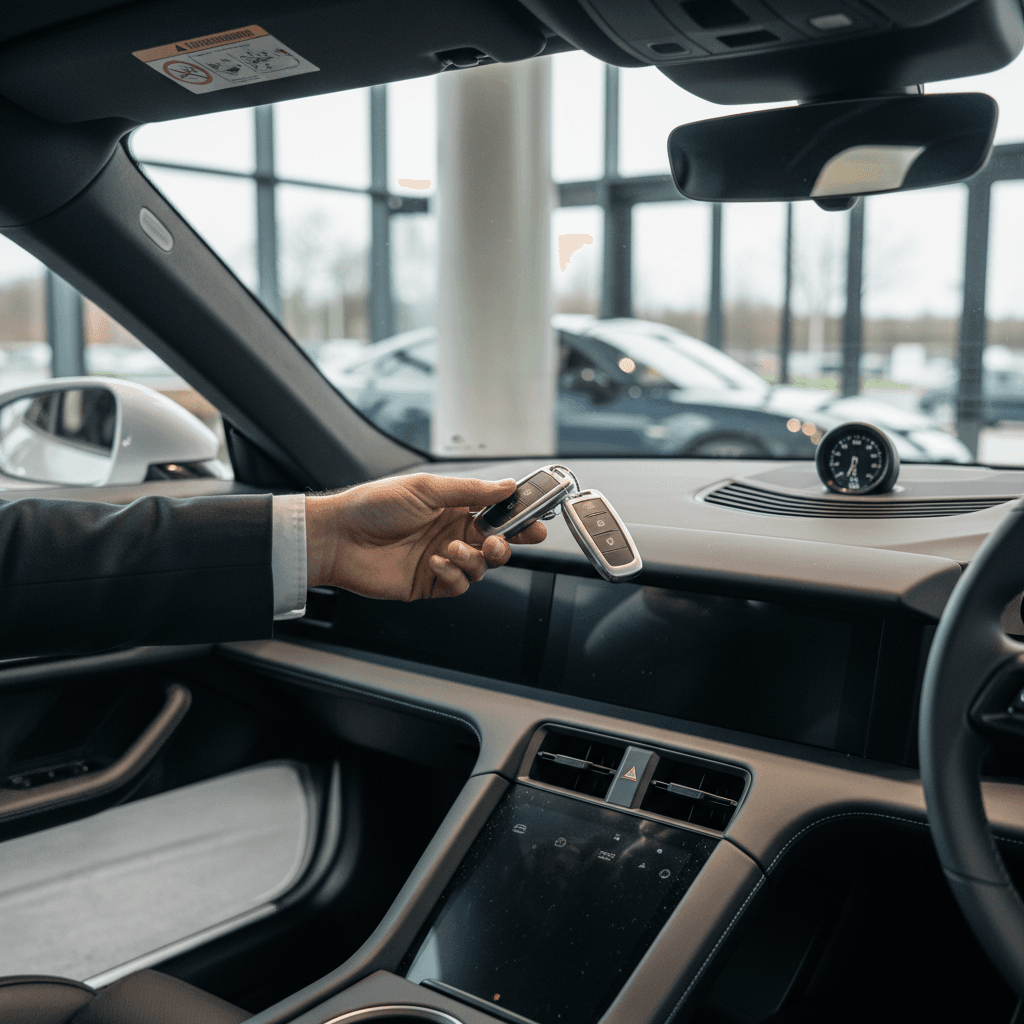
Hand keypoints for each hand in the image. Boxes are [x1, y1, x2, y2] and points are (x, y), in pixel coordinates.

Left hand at [305, 473, 546, 599]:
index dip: (520, 517)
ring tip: (452, 549)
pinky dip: (454, 575)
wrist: (339, 538)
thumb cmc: (374, 506)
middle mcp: (453, 533)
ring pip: (482, 566)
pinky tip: (436, 563)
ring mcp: (443, 559)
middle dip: (508, 544)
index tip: (536, 520)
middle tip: (500, 542)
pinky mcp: (430, 583)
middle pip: (498, 543)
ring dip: (474, 559)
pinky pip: (459, 585)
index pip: (498, 512)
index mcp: (455, 507)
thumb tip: (507, 486)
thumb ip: (471, 491)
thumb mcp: (426, 489)